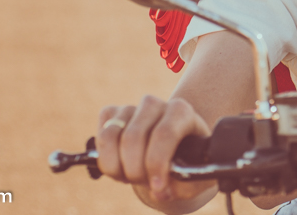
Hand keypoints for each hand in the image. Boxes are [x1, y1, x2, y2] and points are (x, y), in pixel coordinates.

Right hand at [95, 96, 215, 208]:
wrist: (173, 153)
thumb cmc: (186, 163)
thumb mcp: (195, 177)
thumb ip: (184, 186)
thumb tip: (159, 192)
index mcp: (181, 112)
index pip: (164, 133)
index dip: (156, 163)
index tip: (158, 187)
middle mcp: (155, 104)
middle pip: (133, 137)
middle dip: (135, 171)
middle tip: (145, 183)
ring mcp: (131, 107)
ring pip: (110, 137)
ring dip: (116, 167)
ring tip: (131, 177)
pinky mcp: (110, 113)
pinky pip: (100, 137)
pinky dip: (106, 160)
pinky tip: (121, 166)